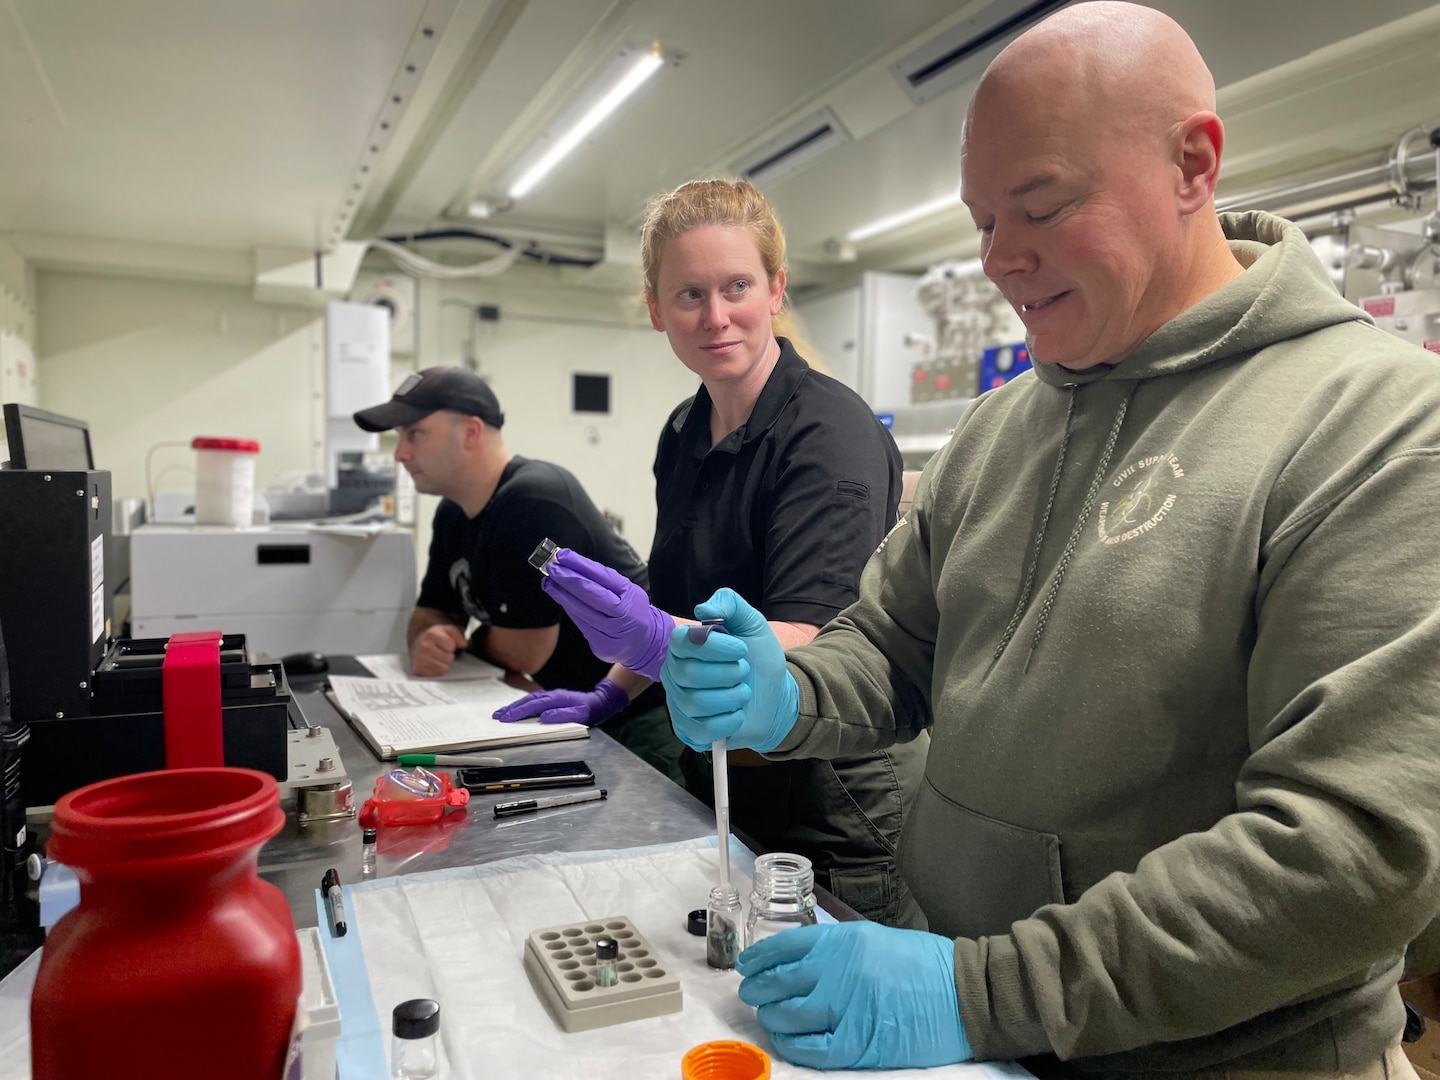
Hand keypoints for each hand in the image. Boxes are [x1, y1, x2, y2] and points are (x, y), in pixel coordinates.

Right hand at [411, 623, 467, 676]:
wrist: (418, 644)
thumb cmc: (433, 638)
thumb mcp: (447, 630)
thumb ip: (458, 635)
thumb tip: (464, 644)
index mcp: (432, 635)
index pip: (451, 646)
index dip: (451, 645)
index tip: (445, 644)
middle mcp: (424, 646)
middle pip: (449, 658)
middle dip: (448, 655)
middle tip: (441, 651)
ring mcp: (420, 659)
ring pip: (444, 668)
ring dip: (443, 664)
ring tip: (437, 657)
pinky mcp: (419, 669)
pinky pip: (437, 674)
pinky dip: (437, 670)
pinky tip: (432, 663)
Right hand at [492, 678, 628, 726]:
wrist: (601, 701)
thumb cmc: (591, 710)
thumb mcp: (581, 715)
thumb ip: (563, 715)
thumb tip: (544, 717)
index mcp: (557, 699)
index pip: (534, 705)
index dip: (518, 712)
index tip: (506, 718)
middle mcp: (552, 695)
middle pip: (528, 701)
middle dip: (511, 708)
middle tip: (496, 716)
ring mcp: (551, 696)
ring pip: (529, 700)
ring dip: (514, 706)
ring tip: (501, 713)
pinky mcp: (552, 699)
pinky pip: (533, 701)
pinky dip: (522, 704)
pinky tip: (516, 709)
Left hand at [540, 549, 673, 679]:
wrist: (646, 642)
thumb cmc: (632, 610)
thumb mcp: (627, 591)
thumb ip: (605, 581)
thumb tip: (574, 566)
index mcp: (630, 595)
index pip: (603, 576)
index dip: (581, 565)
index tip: (563, 555)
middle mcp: (623, 614)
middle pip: (592, 595)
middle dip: (568, 579)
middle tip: (551, 567)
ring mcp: (612, 632)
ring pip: (583, 611)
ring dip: (562, 595)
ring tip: (549, 583)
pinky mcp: (601, 645)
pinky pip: (581, 624)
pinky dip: (570, 610)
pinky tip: (560, 599)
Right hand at [659, 588, 797, 752]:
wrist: (775, 696)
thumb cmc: (758, 659)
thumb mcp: (752, 623)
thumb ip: (730, 603)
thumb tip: (703, 610)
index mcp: (684, 645)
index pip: (682, 641)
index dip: (713, 646)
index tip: (741, 648)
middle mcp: (675, 673)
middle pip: (689, 675)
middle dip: (729, 673)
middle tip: (744, 672)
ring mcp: (679, 703)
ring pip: (696, 703)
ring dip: (732, 697)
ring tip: (742, 693)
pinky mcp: (689, 730)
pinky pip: (703, 729)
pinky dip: (730, 721)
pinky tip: (737, 713)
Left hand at [737, 922, 971, 1069]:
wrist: (965, 995)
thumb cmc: (927, 966)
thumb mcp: (877, 940)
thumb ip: (840, 950)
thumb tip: (804, 963)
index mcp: (844, 942)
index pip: (787, 947)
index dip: (761, 957)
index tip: (747, 964)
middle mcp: (838, 971)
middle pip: (781, 981)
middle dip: (758, 988)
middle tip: (750, 992)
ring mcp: (846, 1008)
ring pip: (789, 1015)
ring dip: (771, 1016)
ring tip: (767, 1015)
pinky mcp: (858, 1043)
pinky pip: (811, 1048)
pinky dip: (792, 1045)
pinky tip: (785, 1041)